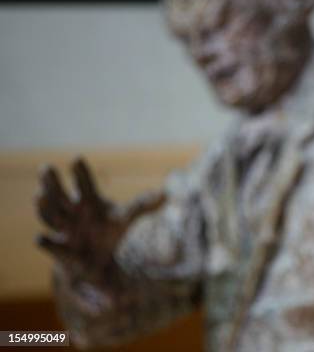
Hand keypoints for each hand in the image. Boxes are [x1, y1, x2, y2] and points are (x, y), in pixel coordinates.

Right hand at [36, 157, 165, 282]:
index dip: (80, 173)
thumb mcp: (125, 218)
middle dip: (52, 183)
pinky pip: (50, 244)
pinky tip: (40, 238)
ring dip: (45, 207)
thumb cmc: (107, 232)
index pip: (84, 184)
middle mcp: (72, 212)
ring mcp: (64, 230)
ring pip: (50, 216)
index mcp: (88, 201)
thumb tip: (167, 193)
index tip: (77, 159)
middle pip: (59, 195)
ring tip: (39, 195)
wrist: (95, 261)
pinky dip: (46, 242)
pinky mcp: (61, 250)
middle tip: (46, 168)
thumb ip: (143, 205)